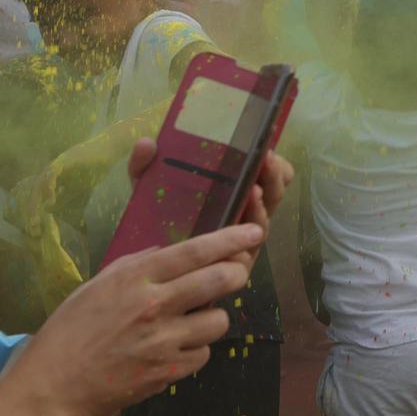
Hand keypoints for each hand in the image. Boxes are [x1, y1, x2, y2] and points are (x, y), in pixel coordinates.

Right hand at [0, 221, 263, 415]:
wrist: (56, 386)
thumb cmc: (71, 330)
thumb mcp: (99, 284)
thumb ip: (137, 264)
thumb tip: (167, 251)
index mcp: (137, 277)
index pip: (196, 251)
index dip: (231, 239)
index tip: (254, 233)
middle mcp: (156, 305)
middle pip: (221, 280)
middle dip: (238, 272)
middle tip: (236, 272)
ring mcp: (165, 341)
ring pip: (219, 320)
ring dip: (213, 316)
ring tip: (194, 318)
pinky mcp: (169, 372)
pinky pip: (203, 354)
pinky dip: (196, 349)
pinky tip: (177, 347)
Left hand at [127, 140, 291, 274]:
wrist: (142, 272)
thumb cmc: (155, 224)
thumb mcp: (148, 190)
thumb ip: (145, 166)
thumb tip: (146, 143)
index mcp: (233, 194)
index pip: (266, 177)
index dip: (274, 165)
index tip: (268, 148)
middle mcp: (243, 216)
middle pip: (272, 196)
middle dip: (273, 177)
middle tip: (267, 159)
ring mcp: (239, 243)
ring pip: (262, 223)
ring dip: (261, 206)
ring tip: (254, 189)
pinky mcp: (231, 267)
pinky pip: (246, 252)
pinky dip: (244, 239)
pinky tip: (239, 226)